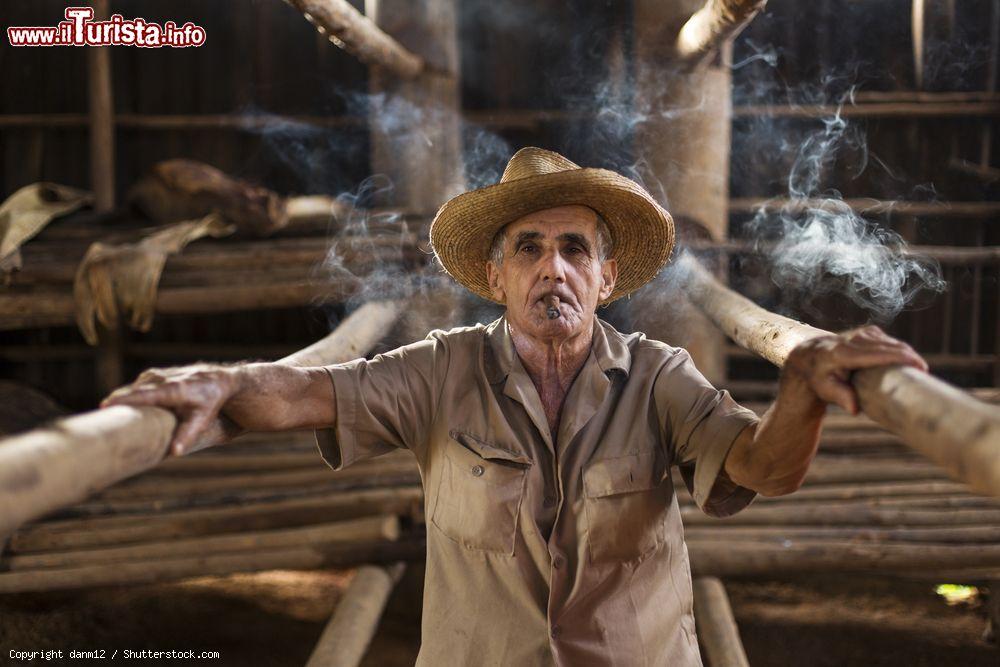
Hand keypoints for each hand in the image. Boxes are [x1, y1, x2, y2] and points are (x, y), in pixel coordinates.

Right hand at [101, 364, 239, 455]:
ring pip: (133, 387)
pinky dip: (127, 395)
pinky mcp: (154, 375)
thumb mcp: (202, 419)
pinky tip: (118, 408)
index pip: (144, 394)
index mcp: (173, 389)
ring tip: (105, 416)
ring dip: (120, 399)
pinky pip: (136, 386)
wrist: (219, 380)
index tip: (106, 406)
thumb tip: (174, 453)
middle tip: (96, 418)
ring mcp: (157, 374)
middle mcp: (163, 379)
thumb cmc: (210, 401)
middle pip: (133, 390)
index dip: (124, 399)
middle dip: (115, 401)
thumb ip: (187, 435)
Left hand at [784, 325, 927, 414]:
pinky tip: (907, 361)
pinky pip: (890, 341)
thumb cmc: (819, 377)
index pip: (880, 353)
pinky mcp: (868, 331)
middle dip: (910, 357)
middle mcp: (855, 339)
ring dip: (906, 354)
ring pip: (892, 342)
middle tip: (924, 375)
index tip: (921, 367)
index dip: (903, 358)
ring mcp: (862, 333)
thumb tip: (854, 409)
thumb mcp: (825, 389)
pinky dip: (900, 350)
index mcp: (845, 353)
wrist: (809, 356)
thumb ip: (841, 396)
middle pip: (891, 346)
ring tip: (918, 370)